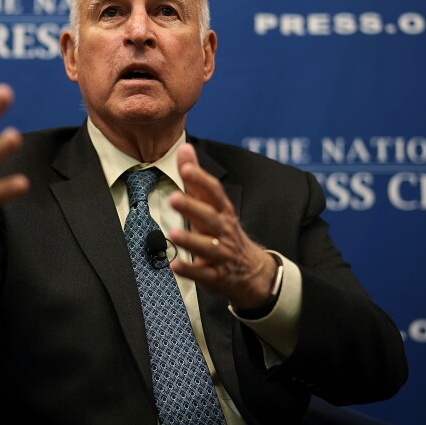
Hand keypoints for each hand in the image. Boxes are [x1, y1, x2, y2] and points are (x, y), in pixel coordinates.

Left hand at [168, 143, 277, 309]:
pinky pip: (203, 274)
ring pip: (207, 246)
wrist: (252, 273)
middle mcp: (223, 231)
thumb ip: (196, 178)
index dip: (200, 179)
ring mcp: (221, 254)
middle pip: (210, 217)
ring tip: (173, 232)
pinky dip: (189, 270)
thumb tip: (184, 148)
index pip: (214, 192)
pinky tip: (174, 265)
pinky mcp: (215, 276)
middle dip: (192, 207)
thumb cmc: (224, 232)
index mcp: (222, 211)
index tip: (186, 167)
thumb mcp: (213, 205)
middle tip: (173, 198)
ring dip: (191, 239)